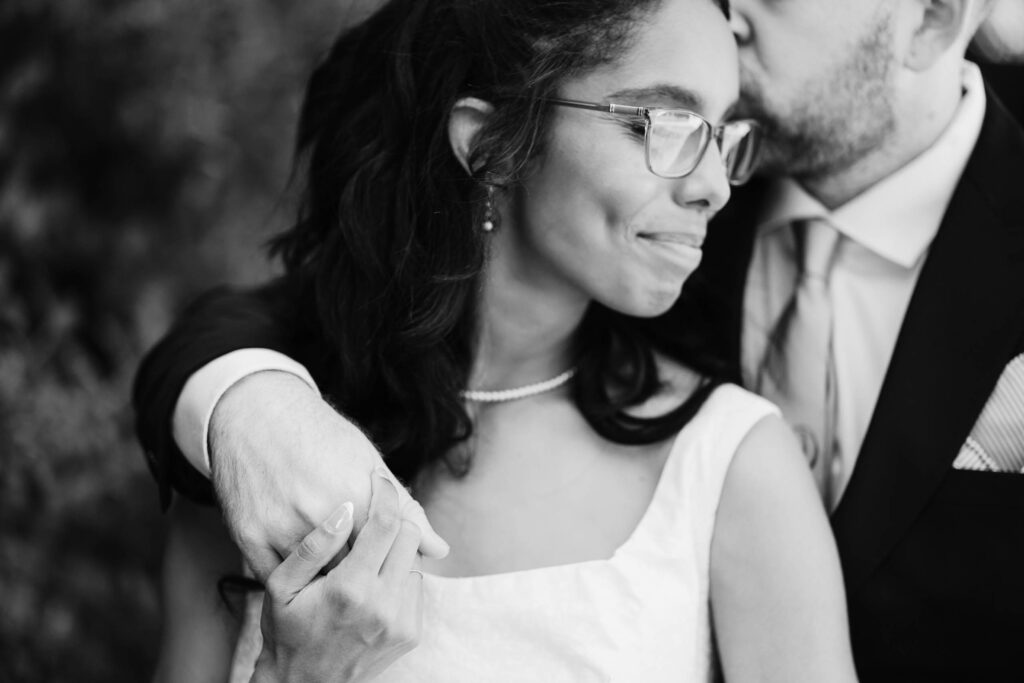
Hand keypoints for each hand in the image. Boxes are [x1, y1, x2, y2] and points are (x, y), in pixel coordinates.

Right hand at [209, 371, 446, 581]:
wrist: (258, 415)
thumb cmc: (322, 437)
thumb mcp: (367, 463)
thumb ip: (404, 510)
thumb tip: (440, 551)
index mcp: (356, 494)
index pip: (386, 553)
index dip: (388, 562)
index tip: (386, 560)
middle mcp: (319, 512)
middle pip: (352, 570)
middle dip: (360, 573)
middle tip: (361, 568)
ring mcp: (281, 526)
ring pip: (315, 579)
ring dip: (327, 579)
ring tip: (334, 569)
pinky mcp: (250, 536)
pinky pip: (278, 576)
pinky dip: (294, 577)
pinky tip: (304, 566)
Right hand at [251, 468, 423, 682]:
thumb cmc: (286, 630)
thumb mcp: (280, 585)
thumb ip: (313, 545)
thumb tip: (346, 509)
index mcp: (351, 588)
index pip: (386, 524)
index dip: (386, 495)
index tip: (379, 480)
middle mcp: (383, 605)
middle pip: (409, 536)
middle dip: (394, 520)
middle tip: (372, 517)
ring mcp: (401, 622)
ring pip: (416, 560)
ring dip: (397, 550)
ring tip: (368, 556)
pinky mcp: (411, 633)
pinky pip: (416, 586)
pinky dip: (400, 576)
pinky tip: (373, 583)